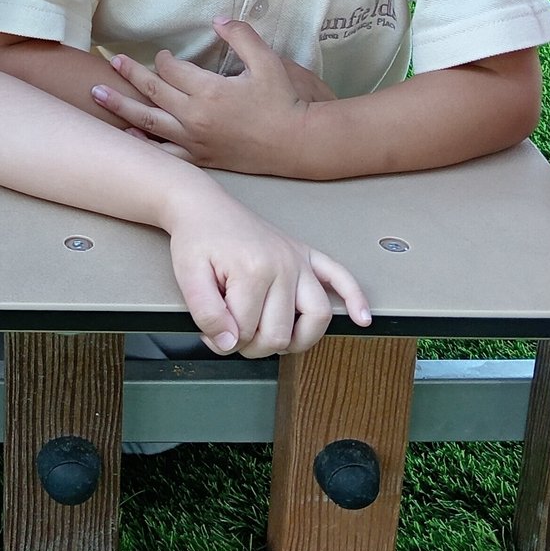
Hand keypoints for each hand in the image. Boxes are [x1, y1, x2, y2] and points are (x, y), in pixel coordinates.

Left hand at [92, 17, 333, 171]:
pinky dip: (143, 144)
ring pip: (148, 122)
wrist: (299, 143)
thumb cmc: (284, 101)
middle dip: (131, 74)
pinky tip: (127, 137)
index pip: (172, 70)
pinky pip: (164, 153)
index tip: (162, 56)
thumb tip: (217, 19)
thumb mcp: (267, 61)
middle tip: (112, 63)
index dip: (163, 60)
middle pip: (153, 91)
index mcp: (209, 91)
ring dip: (120, 106)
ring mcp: (195, 140)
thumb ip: (241, 36)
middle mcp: (195, 117)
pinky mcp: (201, 158)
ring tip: (97, 94)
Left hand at [167, 191, 369, 356]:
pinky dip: (354, 298)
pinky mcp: (306, 255)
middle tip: (232, 334)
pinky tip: (362, 317)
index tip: (210, 331)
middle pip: (280, 333)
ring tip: (275, 341)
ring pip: (316, 317)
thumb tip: (229, 344)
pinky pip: (340, 276)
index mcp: (254, 270)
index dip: (223, 340)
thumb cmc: (197, 238)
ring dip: (298, 340)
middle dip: (252, 345)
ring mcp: (298, 260)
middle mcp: (283, 265)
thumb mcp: (187, 276)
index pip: (246, 332)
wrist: (203, 206)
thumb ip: (206, 313)